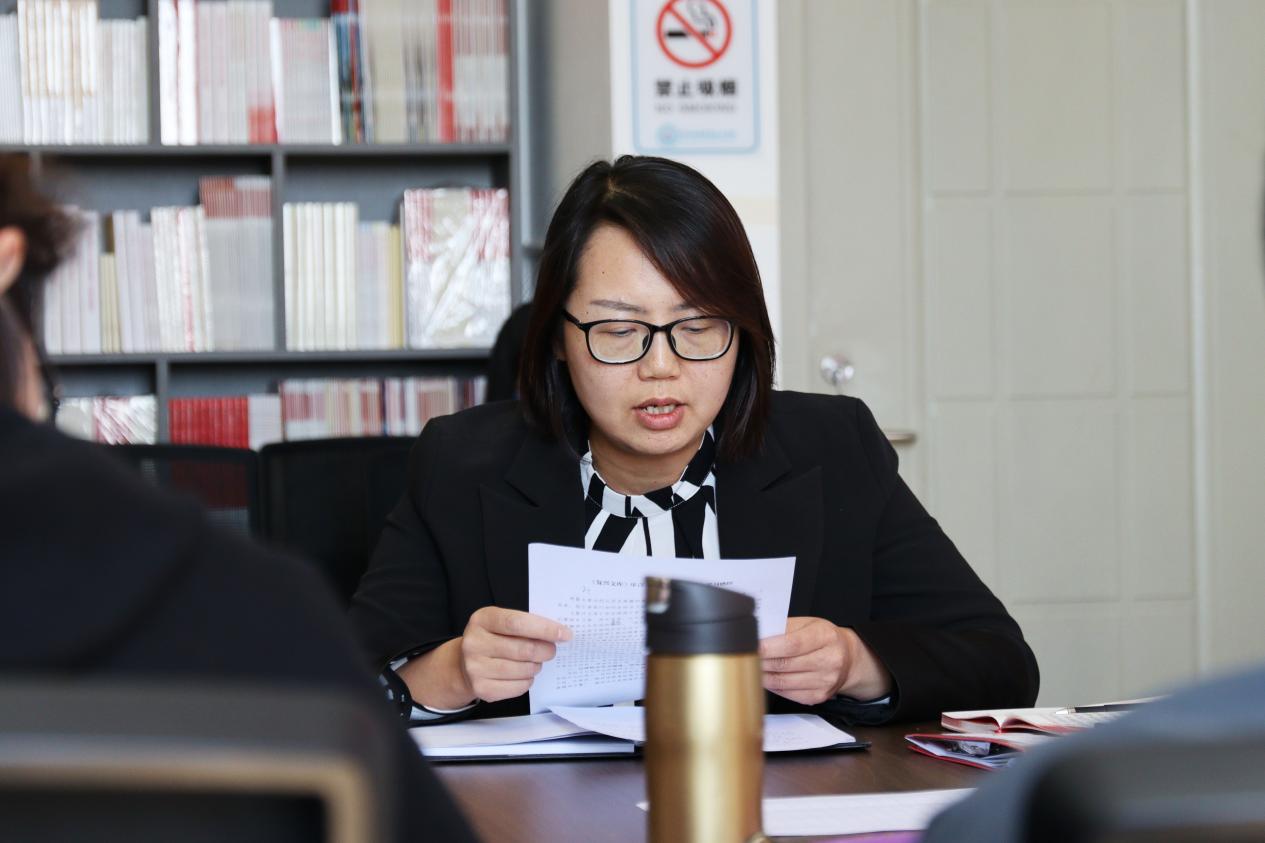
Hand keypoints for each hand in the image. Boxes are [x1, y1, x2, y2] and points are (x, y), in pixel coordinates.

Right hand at [456, 607, 571, 703]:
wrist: (464, 664)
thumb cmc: (492, 639)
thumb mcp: (500, 623)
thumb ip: (525, 624)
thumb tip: (558, 633)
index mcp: (482, 619)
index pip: (517, 623)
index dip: (544, 628)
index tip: (564, 634)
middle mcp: (474, 643)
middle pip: (523, 649)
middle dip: (545, 650)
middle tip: (551, 650)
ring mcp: (475, 667)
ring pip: (523, 670)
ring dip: (536, 666)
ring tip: (534, 662)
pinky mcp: (482, 688)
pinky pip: (518, 687)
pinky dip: (528, 681)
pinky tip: (523, 674)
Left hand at [759, 617, 890, 705]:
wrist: (848, 658)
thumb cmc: (823, 638)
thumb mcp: (808, 624)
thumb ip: (785, 628)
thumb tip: (759, 636)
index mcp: (826, 636)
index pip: (792, 644)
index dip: (769, 647)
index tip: (752, 646)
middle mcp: (830, 660)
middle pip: (785, 664)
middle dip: (761, 662)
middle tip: (747, 657)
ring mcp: (826, 681)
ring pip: (783, 682)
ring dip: (763, 676)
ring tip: (752, 668)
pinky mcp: (819, 696)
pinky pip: (788, 694)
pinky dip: (773, 686)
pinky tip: (767, 678)